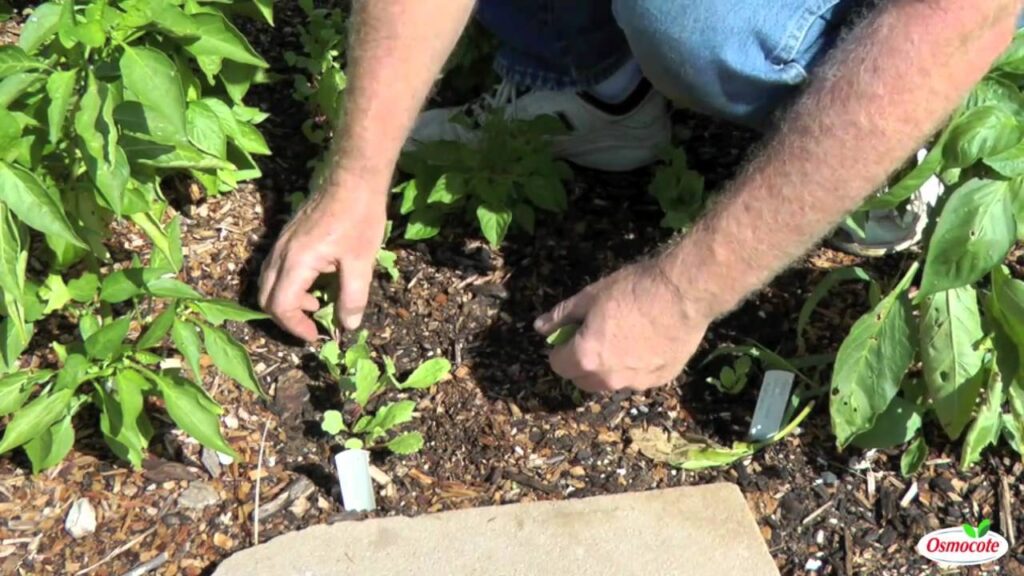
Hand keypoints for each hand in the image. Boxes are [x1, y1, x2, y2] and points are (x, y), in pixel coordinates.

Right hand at [259, 171, 386, 340]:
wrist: (352, 178)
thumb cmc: (359, 217)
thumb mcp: (361, 262)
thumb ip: (352, 297)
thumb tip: (346, 326)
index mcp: (296, 261)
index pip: (280, 306)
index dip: (296, 327)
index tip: (317, 335)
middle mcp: (280, 253)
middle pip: (266, 297)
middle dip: (286, 318)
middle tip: (312, 325)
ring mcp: (280, 243)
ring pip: (268, 282)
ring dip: (286, 301)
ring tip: (315, 304)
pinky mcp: (286, 237)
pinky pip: (275, 269)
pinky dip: (288, 284)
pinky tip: (315, 283)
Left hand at [534, 259, 711, 392]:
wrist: (683, 293)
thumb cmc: (632, 290)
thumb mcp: (590, 297)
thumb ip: (562, 316)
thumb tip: (540, 328)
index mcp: (586, 358)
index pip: (558, 366)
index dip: (561, 348)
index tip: (571, 334)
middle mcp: (609, 379)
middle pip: (583, 380)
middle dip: (582, 362)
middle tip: (596, 335)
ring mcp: (637, 383)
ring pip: (611, 382)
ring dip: (609, 367)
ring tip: (625, 337)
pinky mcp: (661, 380)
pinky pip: (638, 378)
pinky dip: (636, 366)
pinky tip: (648, 342)